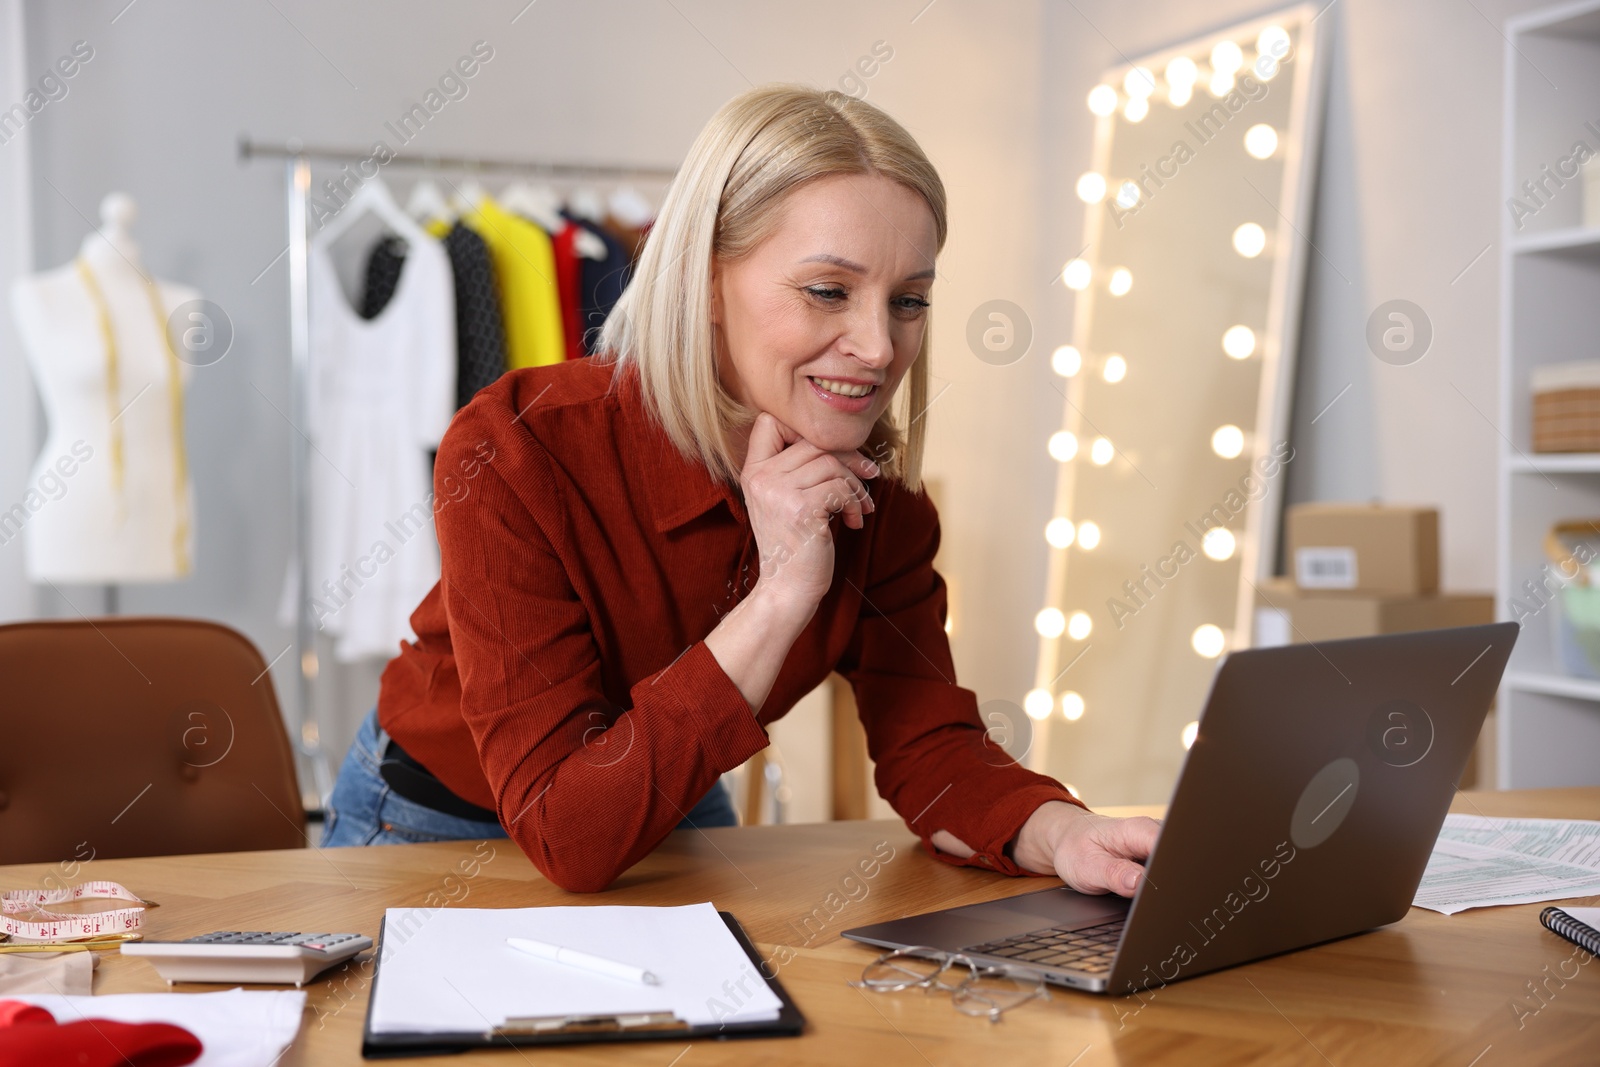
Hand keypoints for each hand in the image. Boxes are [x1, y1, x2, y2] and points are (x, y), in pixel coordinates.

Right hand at [739, 412, 878, 613]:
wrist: (788, 589)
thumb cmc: (796, 544)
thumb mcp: (787, 500)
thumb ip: (800, 468)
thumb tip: (847, 442)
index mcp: (753, 471)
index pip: (770, 421)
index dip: (803, 428)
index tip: (828, 451)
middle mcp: (760, 477)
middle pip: (813, 441)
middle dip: (849, 457)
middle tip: (869, 474)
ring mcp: (778, 492)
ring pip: (832, 463)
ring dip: (856, 484)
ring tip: (860, 506)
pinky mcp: (800, 509)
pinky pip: (841, 488)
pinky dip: (855, 503)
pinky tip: (854, 521)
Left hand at [1011, 801, 1161, 896]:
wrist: (1069, 840)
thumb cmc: (1076, 849)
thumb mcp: (1088, 867)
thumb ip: (1115, 875)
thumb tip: (1140, 883)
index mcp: (1137, 830)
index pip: (1168, 847)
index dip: (1169, 871)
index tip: (1159, 888)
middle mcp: (1151, 833)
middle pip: (1177, 857)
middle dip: (1170, 880)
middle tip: (1144, 893)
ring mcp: (1156, 843)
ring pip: (1174, 865)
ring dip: (1165, 881)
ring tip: (1136, 886)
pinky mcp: (1156, 855)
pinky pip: (1166, 869)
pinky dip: (1160, 881)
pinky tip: (1145, 888)